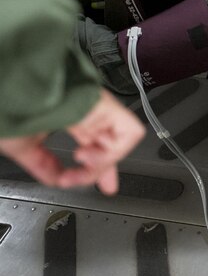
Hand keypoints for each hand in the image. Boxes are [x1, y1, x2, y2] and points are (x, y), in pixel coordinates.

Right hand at [0, 89, 144, 194]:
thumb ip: (42, 165)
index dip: (101, 167)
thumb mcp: (23, 144)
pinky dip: (112, 151)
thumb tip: (56, 180)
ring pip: (121, 141)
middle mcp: (91, 114)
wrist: (6, 89)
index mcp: (74, 119)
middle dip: (106, 169)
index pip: (97, 145)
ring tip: (79, 161)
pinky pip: (128, 133)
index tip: (104, 186)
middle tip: (101, 185)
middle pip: (112, 145)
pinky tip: (88, 155)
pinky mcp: (107, 106)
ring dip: (102, 161)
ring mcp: (100, 109)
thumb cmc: (8, 107)